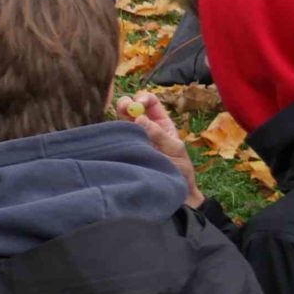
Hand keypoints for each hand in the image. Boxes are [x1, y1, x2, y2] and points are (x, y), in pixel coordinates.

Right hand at [115, 92, 203, 207]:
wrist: (174, 195)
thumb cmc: (180, 173)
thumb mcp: (175, 151)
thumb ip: (159, 135)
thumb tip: (139, 118)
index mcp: (162, 125)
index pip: (151, 103)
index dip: (144, 98)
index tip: (138, 102)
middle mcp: (146, 129)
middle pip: (132, 108)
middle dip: (126, 104)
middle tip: (124, 108)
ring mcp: (134, 139)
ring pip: (121, 120)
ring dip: (118, 115)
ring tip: (119, 118)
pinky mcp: (124, 150)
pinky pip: (115, 137)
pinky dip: (113, 132)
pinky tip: (114, 134)